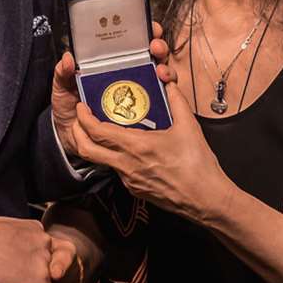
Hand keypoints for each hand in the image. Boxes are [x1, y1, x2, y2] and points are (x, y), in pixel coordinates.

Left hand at [52, 21, 175, 156]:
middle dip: (160, 48)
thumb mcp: (63, 88)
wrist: (72, 139)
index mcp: (112, 66)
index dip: (145, 33)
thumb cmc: (69, 109)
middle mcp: (130, 78)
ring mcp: (139, 96)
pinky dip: (168, 99)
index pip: (134, 44)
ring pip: (161, 79)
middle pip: (153, 58)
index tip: (150, 28)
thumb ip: (63, 74)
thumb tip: (68, 59)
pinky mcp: (144, 116)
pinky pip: (161, 106)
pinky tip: (165, 93)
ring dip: (166, 71)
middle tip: (156, 48)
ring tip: (161, 72)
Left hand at [72, 83, 233, 224]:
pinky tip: (124, 148)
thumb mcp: (188, 126)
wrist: (206, 200)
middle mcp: (126, 165)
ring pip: (100, 161)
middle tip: (79, 119)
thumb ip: (176, 99)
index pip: (97, 132)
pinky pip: (116, 170)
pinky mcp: (135, 190)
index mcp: (136, 146)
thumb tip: (169, 82)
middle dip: (76, 132)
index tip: (81, 106)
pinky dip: (113, 157)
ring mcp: (129, 180)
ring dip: (94, 145)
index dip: (84, 118)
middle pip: (86, 150)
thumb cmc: (198, 165)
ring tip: (100, 130)